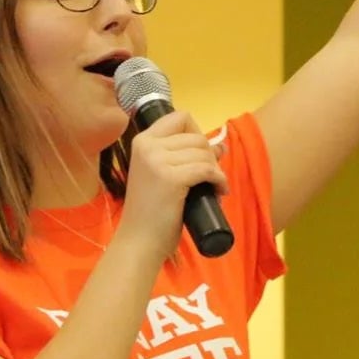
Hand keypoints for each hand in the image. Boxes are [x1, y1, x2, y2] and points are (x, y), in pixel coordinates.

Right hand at [118, 110, 228, 257]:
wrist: (139, 240)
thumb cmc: (150, 211)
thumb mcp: (159, 175)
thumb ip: (180, 157)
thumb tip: (219, 146)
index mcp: (142, 141)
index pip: (180, 117)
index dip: (196, 133)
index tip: (199, 155)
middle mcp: (148, 146)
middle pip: (196, 136)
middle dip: (209, 156)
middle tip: (209, 177)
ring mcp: (157, 161)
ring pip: (204, 152)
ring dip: (215, 170)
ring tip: (213, 186)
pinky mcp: (171, 178)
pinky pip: (207, 170)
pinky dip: (219, 180)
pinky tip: (219, 191)